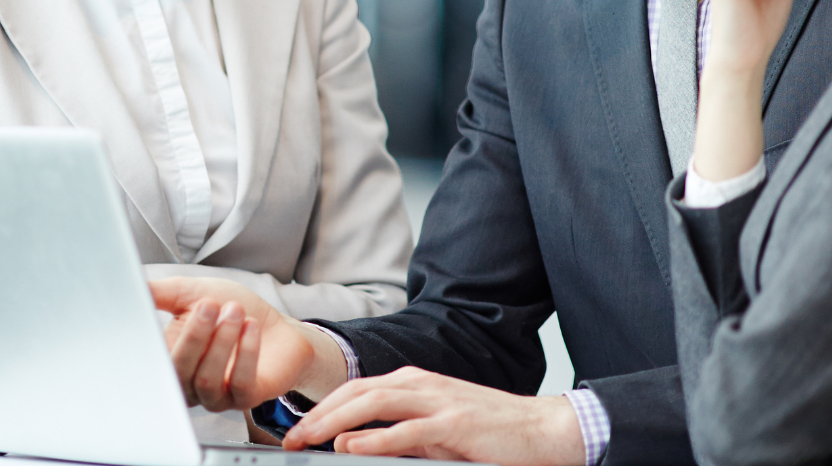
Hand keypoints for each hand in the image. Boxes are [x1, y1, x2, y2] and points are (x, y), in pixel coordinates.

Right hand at [148, 278, 335, 410]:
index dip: (151, 344)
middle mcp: (189, 383)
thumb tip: (131, 286)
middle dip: (194, 336)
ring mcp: (217, 396)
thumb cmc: (231, 310)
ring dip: (222, 342)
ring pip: (207, 380)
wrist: (277, 326)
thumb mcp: (192, 293)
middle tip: (209, 304)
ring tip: (235, 311)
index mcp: (170, 359)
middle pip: (178, 372)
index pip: (151, 362)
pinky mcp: (246, 399)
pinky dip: (245, 352)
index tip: (160, 313)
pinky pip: (239, 384)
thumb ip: (160, 293)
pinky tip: (251, 327)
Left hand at [283, 367, 585, 465]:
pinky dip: (377, 438)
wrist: (540, 429)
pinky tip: (354, 447)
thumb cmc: (486, 433)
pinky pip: (408, 430)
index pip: (355, 390)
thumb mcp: (433, 432)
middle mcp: (420, 384)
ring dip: (336, 421)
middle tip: (291, 438)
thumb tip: (352, 444)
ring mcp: (438, 400)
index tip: (296, 430)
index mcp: (412, 382)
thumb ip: (395, 434)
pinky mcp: (455, 423)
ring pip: (375, 403)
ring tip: (310, 440)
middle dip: (318, 414)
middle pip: (356, 393)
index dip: (322, 408)